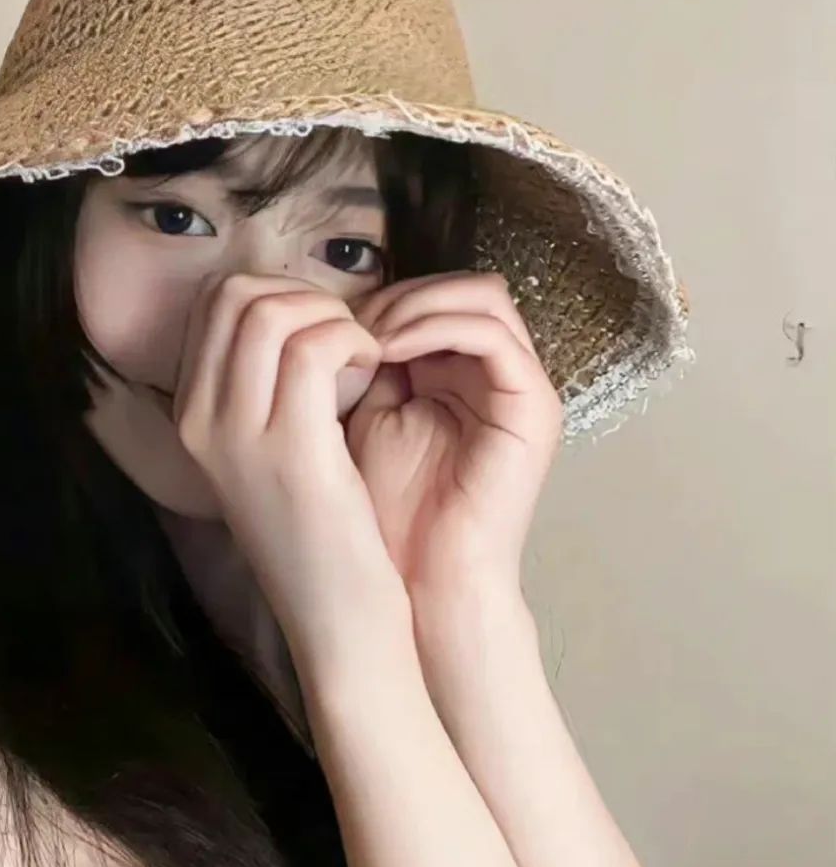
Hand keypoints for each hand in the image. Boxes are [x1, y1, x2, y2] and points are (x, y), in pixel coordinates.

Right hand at [171, 272, 407, 672]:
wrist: (335, 615)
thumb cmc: (318, 528)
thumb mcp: (270, 449)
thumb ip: (266, 383)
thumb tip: (299, 313)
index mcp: (190, 414)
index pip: (214, 303)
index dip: (277, 293)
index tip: (321, 328)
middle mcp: (198, 419)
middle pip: (235, 294)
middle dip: (304, 297)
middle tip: (345, 337)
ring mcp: (235, 433)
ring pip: (272, 312)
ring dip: (334, 318)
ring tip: (362, 358)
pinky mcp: (289, 450)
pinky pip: (315, 348)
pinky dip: (355, 341)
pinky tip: (375, 371)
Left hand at [344, 271, 562, 609]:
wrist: (416, 580)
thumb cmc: (384, 508)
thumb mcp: (366, 416)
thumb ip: (367, 361)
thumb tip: (342, 310)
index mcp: (462, 373)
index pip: (436, 296)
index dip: (383, 297)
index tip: (331, 321)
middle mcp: (499, 373)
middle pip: (463, 286)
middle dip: (399, 296)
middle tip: (348, 324)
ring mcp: (522, 387)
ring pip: (483, 297)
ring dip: (416, 306)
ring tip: (366, 337)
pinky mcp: (533, 406)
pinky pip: (492, 335)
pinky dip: (436, 327)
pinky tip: (388, 349)